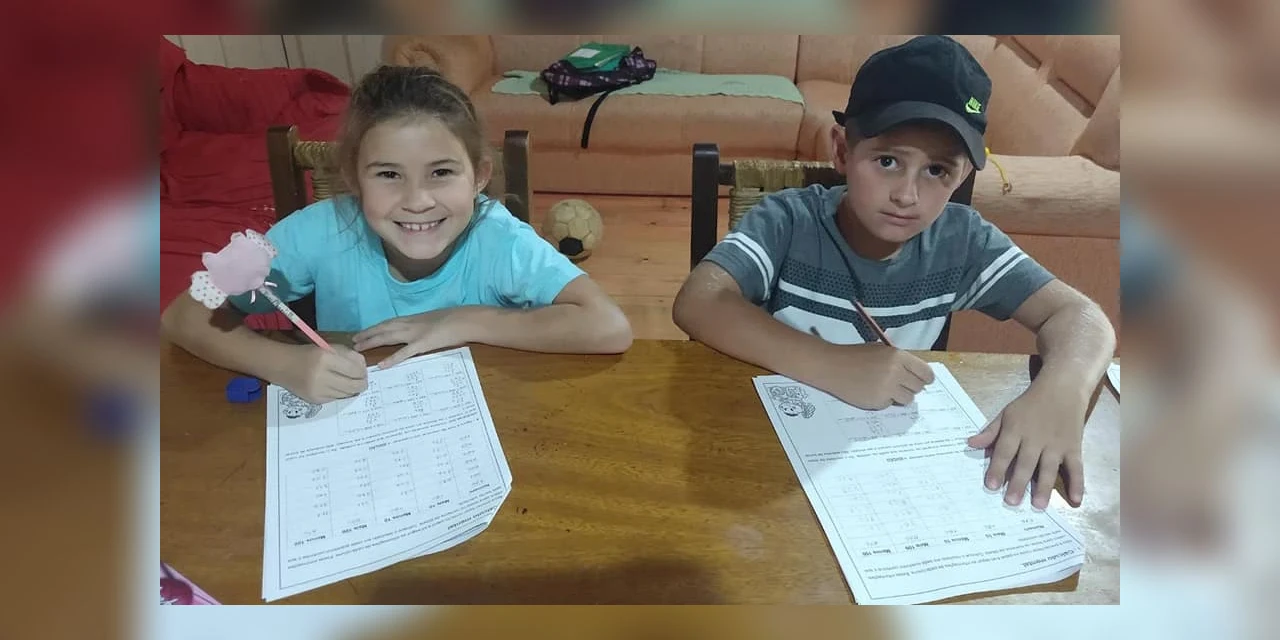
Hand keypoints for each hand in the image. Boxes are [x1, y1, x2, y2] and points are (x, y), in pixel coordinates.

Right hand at [279, 344, 367, 404]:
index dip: (364, 372)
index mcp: (326, 358)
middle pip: (354, 386)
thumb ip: (349, 355)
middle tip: (362, 380)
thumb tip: (365, 367)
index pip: (355, 370)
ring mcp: (318, 391)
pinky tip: (337, 386)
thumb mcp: (328, 347)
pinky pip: (336, 398)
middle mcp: (322, 376)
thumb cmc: (308, 354)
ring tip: (350, 382)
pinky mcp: (315, 400)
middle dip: (362, 383)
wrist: (282, 366)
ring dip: (352, 389)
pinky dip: (340, 393)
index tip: (364, 371)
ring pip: (347, 394)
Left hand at [352, 309, 466, 368]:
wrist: (465, 320)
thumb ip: (423, 326)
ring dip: (372, 342)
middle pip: (383, 328)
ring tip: (358, 349)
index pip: (389, 322)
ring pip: (388, 337)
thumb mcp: (434, 320)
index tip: (363, 332)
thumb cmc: (454, 319)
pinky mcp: (422, 344)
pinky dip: (392, 359)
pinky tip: (382, 365)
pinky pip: (404, 353)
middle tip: (353, 341)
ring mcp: (415, 334)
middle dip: (367, 334)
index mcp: (413, 318)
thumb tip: (418, 332)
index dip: (375, 328)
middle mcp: (410, 324)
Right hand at [825, 343, 934, 409]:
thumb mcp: (881, 350)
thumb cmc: (855, 356)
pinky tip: (872, 392)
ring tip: (886, 389)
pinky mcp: (878, 402)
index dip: (926, 378)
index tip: (925, 381)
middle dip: (911, 386)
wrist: (832, 366)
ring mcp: (887, 389)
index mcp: (898, 356)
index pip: (925, 372)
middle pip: (918, 387)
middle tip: (900, 384)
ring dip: (900, 396)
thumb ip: (899, 361)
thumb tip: (916, 376)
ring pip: (907, 399)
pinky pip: (890, 404)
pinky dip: (885, 400)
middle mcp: (896, 372)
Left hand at [968, 382, 1086, 508]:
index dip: (997, 468)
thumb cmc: (1030, 404)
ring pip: (1049, 467)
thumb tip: (970, 444)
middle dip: (1018, 482)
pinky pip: (1076, 467)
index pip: (1005, 451)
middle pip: (1026, 462)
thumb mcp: (1007, 413)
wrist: (1062, 388)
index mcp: (1016, 429)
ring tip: (1038, 505)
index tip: (991, 486)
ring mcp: (1056, 444)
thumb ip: (990, 432)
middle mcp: (1036, 438)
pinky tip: (1076, 500)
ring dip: (1044, 487)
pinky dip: (1078, 483)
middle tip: (1012, 502)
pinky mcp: (1074, 447)